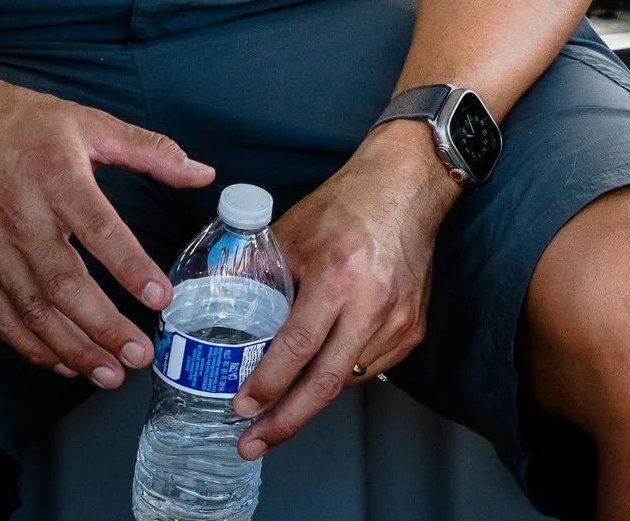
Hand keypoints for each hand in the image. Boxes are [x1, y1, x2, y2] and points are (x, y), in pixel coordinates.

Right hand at [0, 60, 212, 386]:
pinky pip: (2, 317)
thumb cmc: (21, 120)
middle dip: (105, 328)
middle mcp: (23, 220)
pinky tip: (61, 364)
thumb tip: (202, 173)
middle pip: (66, 285)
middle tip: (141, 355)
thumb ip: (149, 150)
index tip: (162, 298)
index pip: (101, 232)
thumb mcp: (89, 122)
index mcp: (58, 180)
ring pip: (34, 311)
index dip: (132, 269)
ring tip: (110, 374)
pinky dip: (31, 347)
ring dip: (72, 349)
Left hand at [231, 123, 460, 456]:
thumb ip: (256, 271)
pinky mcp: (413, 327)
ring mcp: (397, 320)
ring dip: (310, 397)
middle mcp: (372, 303)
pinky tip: (321, 369)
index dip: (267, 383)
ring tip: (280, 407)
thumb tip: (216, 303)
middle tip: (251, 442)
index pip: (298, 346)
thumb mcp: (291, 233)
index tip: (241, 406)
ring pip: (346, 380)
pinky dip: (341, 375)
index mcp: (339, 277)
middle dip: (284, 421)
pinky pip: (370, 368)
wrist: (406, 187)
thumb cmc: (347, 205)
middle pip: (325, 383)